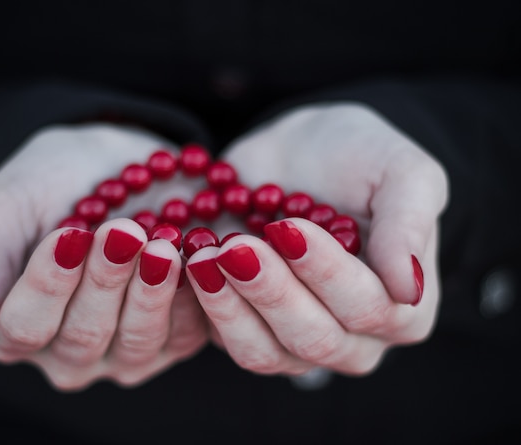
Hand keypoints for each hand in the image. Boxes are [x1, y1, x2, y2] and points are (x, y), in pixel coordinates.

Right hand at [0, 124, 208, 388]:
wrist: (113, 162)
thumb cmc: (52, 183)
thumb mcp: (9, 208)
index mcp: (17, 327)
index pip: (23, 328)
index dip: (46, 285)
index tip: (68, 236)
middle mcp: (69, 352)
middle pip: (83, 338)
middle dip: (104, 281)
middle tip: (122, 231)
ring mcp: (125, 351)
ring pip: (136, 342)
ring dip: (149, 291)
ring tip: (160, 244)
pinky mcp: (174, 338)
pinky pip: (186, 334)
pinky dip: (190, 296)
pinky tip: (194, 258)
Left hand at [185, 103, 448, 375]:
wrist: (301, 152)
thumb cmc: (359, 158)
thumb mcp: (401, 171)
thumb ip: (409, 224)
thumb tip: (408, 290)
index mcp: (402, 309)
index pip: (367, 307)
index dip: (325, 272)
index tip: (288, 228)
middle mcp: (353, 339)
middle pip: (313, 339)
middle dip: (272, 292)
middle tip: (236, 246)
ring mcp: (296, 343)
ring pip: (263, 352)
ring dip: (231, 307)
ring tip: (205, 257)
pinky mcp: (249, 330)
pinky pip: (224, 339)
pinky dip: (204, 307)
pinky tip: (190, 266)